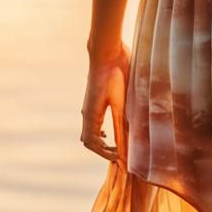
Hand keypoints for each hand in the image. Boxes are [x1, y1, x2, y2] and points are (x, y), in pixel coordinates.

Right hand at [80, 44, 130, 163]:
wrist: (107, 51)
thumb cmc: (115, 74)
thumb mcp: (121, 101)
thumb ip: (121, 126)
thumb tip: (125, 149)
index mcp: (91, 115)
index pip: (93, 144)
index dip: (106, 154)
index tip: (120, 160)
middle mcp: (87, 112)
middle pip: (88, 139)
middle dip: (102, 150)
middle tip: (119, 155)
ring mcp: (89, 105)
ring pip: (89, 130)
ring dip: (100, 141)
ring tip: (115, 147)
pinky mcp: (95, 98)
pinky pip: (92, 120)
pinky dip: (99, 130)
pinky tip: (109, 129)